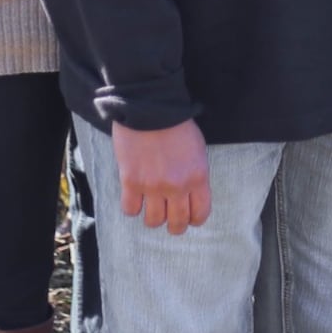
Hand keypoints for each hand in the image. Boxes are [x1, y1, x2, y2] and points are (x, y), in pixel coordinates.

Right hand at [111, 119, 210, 234]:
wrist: (150, 107)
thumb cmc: (176, 124)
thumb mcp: (197, 150)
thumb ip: (195, 175)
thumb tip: (190, 195)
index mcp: (198, 177)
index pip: (201, 214)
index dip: (194, 219)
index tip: (188, 216)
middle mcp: (177, 186)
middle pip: (177, 223)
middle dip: (175, 225)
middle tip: (169, 220)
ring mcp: (153, 186)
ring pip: (154, 221)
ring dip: (153, 217)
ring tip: (150, 208)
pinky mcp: (131, 182)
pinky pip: (130, 210)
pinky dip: (132, 207)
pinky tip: (134, 198)